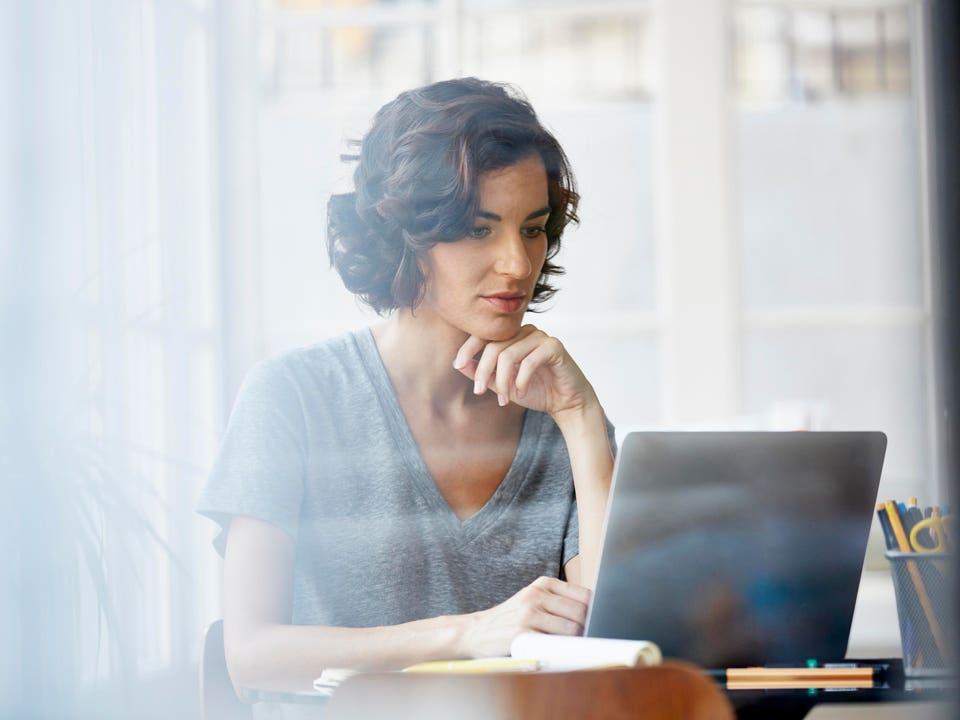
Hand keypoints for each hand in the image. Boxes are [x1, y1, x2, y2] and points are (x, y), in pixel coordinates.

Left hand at [452, 325, 596, 419]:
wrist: (566, 403)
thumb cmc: (535, 391)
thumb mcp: (502, 384)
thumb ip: (482, 373)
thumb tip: (458, 364)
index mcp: (512, 336)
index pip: (484, 335)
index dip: (468, 348)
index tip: (457, 365)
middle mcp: (525, 332)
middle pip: (494, 347)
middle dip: (483, 372)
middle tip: (479, 392)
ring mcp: (540, 337)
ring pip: (509, 355)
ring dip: (502, 381)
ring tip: (505, 399)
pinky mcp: (554, 346)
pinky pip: (529, 361)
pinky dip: (521, 381)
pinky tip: (520, 393)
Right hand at [458, 576, 590, 657]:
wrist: (475, 631)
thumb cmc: (511, 618)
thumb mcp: (533, 599)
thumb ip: (559, 602)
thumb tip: (596, 615)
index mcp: (543, 584)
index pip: (584, 595)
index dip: (597, 611)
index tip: (602, 623)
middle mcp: (536, 595)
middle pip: (581, 612)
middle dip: (590, 628)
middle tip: (592, 640)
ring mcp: (529, 614)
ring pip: (572, 628)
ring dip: (579, 641)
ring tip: (577, 648)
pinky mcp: (522, 634)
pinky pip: (554, 644)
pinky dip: (564, 651)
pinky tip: (563, 654)